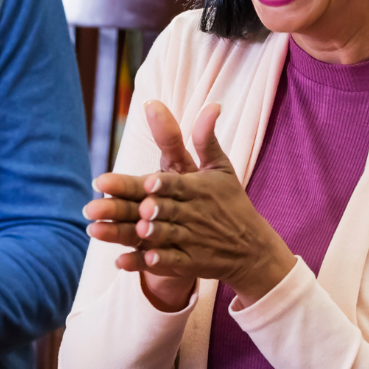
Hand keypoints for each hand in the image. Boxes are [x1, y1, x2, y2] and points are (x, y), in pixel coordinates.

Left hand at [92, 102, 293, 303]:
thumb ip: (207, 138)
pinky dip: (151, 263)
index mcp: (199, 189)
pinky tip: (129, 261)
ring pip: (164, 237)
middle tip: (117, 206)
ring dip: (146, 235)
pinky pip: (169, 263)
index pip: (177, 185)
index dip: (162, 184)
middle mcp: (194, 214)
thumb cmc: (230, 202)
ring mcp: (192, 240)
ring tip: (123, 232)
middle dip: (144, 209)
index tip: (147, 182)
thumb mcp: (222, 168)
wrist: (251, 248)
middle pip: (164, 211)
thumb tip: (212, 104)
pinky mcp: (190, 263)